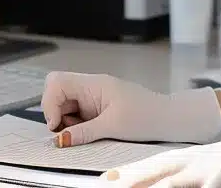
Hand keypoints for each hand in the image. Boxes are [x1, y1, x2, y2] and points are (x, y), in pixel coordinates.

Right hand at [40, 72, 220, 146]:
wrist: (170, 119)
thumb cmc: (148, 116)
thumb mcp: (112, 127)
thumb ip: (83, 132)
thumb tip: (59, 139)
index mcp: (94, 84)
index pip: (56, 82)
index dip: (50, 103)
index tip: (57, 125)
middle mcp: (91, 87)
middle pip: (57, 92)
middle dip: (56, 113)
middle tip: (67, 132)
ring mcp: (94, 98)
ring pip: (66, 106)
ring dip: (67, 122)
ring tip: (85, 134)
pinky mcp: (98, 109)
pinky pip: (78, 115)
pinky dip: (77, 126)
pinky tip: (91, 133)